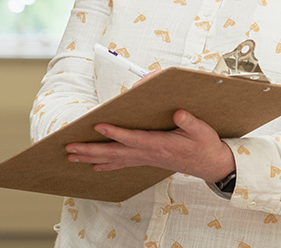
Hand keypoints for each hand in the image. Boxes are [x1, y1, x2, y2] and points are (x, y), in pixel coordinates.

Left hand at [64, 109, 235, 182]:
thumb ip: (189, 121)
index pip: (133, 138)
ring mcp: (145, 159)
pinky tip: (93, 167)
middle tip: (70, 148)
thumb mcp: (202, 130)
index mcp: (159, 144)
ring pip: (113, 160)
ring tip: (72, 156)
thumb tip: (178, 113)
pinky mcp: (145, 160)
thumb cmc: (204, 145)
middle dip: (90, 150)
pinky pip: (121, 164)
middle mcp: (147, 154)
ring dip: (91, 158)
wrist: (210, 165)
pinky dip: (105, 165)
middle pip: (114, 153)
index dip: (115, 133)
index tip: (98, 126)